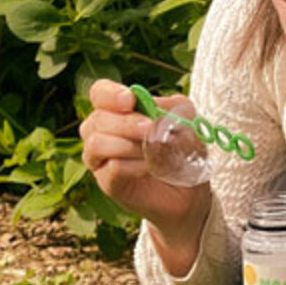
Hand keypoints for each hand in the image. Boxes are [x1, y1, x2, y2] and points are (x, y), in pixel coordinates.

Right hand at [79, 78, 210, 255]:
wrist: (189, 191)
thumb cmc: (182, 152)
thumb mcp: (185, 122)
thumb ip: (171, 108)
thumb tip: (154, 107)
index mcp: (118, 111)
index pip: (100, 93)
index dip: (110, 94)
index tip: (130, 100)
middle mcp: (102, 133)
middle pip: (97, 119)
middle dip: (125, 123)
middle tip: (149, 128)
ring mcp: (101, 160)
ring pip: (96, 144)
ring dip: (126, 144)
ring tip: (151, 150)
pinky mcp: (108, 183)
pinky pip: (111, 168)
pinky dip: (132, 165)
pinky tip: (149, 167)